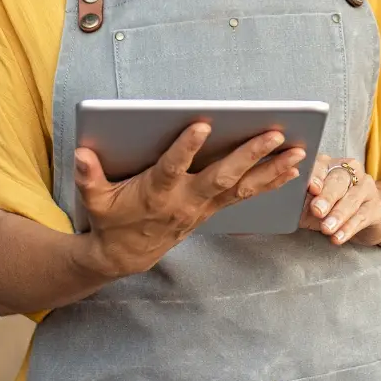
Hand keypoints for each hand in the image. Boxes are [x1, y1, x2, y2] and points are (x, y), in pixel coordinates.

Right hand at [73, 125, 305, 279]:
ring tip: (298, 151)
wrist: (126, 256)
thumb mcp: (94, 199)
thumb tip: (82, 154)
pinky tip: (293, 169)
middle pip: (222, 176)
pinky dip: (270, 182)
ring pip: (243, 186)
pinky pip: (246, 195)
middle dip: (249, 154)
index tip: (203, 124)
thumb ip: (89, 176)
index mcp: (156, 193)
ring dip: (272, 169)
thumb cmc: (111, 219)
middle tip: (274, 133)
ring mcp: (204, 206)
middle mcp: (186, 200)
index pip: (172, 167)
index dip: (186, 148)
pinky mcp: (213, 209)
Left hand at [299, 154, 380, 246]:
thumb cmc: (329, 208)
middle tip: (317, 210)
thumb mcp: (310, 203)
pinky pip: (362, 216)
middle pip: (339, 180)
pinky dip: (349, 228)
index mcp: (330, 165)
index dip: (316, 176)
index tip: (311, 188)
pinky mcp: (376, 206)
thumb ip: (299, 201)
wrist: (362, 219)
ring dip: (338, 215)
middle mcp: (350, 171)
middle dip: (327, 196)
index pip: (321, 165)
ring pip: (352, 199)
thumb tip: (283, 205)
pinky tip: (338, 237)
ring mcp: (366, 187)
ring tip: (327, 229)